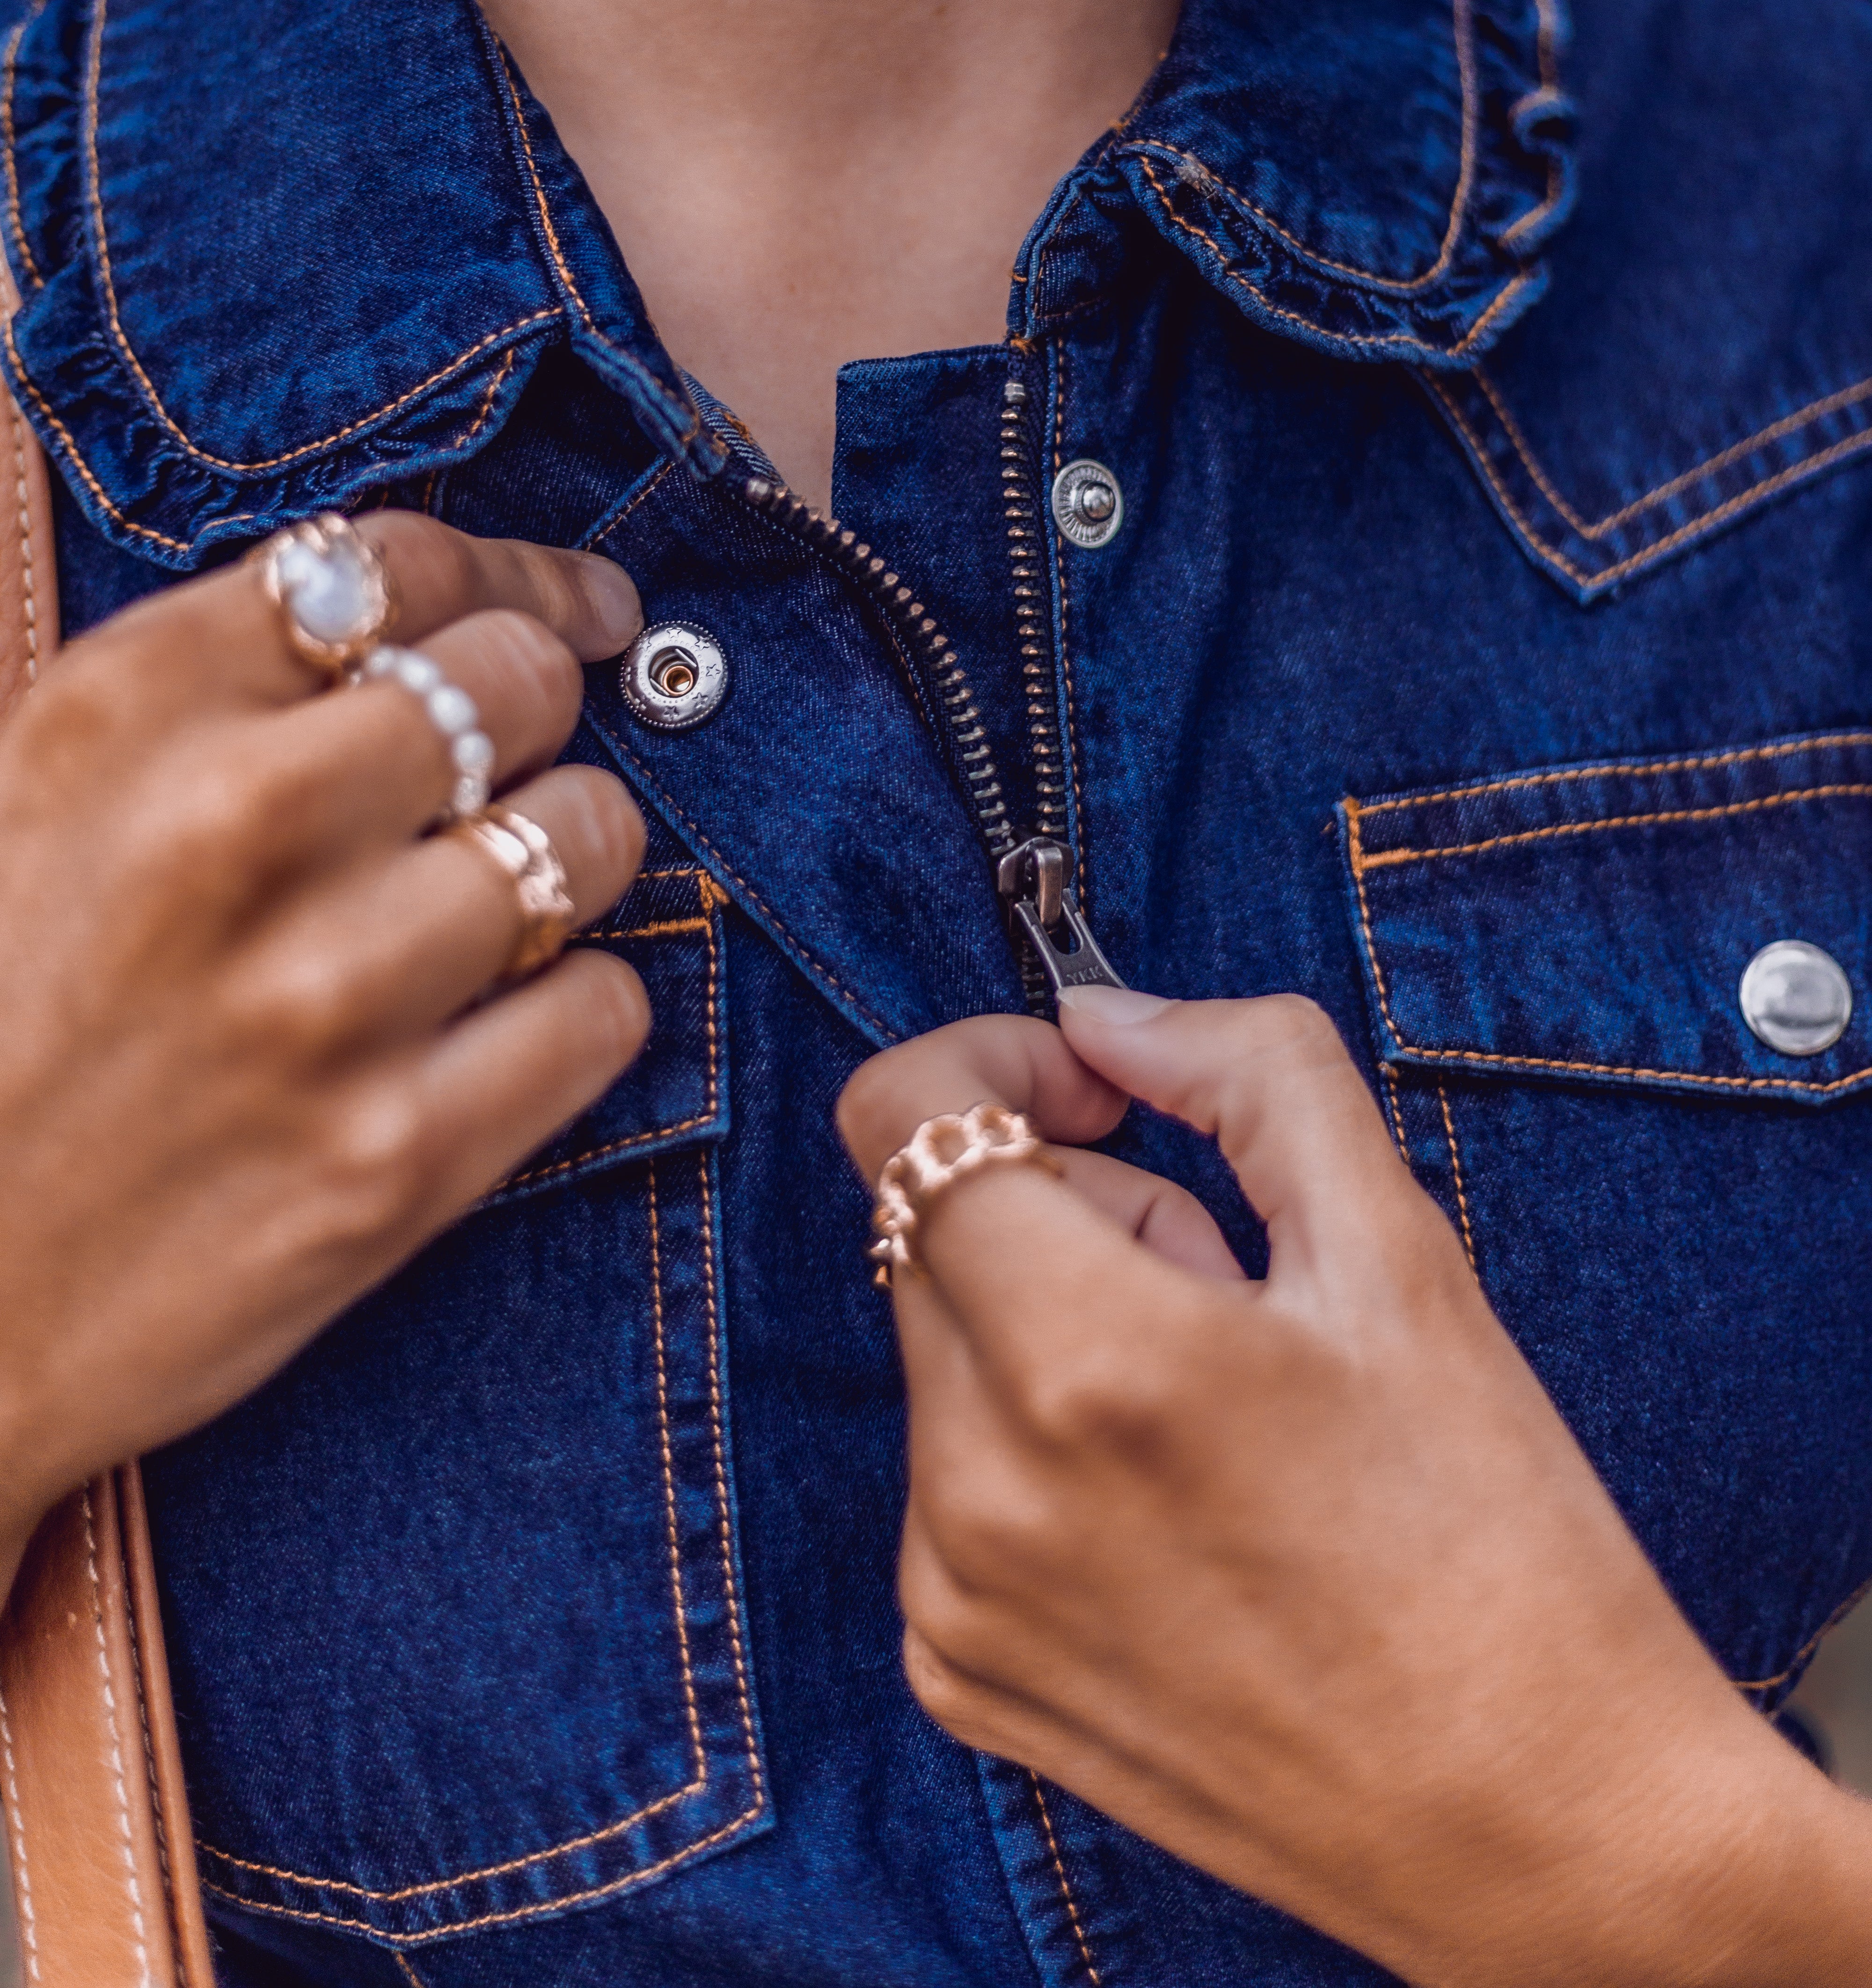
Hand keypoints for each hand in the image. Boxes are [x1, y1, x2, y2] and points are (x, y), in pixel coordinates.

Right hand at [0, 516, 649, 1582]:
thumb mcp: (35, 800)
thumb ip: (213, 689)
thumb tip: (426, 614)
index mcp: (122, 716)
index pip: (398, 564)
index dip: (513, 576)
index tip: (568, 607)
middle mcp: (230, 832)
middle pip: (519, 680)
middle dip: (542, 709)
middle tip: (515, 765)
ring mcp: (323, 1002)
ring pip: (590, 835)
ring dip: (571, 855)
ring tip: (503, 898)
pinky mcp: (396, 1161)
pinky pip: (604, 1009)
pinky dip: (577, 1007)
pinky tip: (503, 1026)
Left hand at [838, 991, 1871, 1987]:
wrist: (1533, 1820)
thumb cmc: (1489, 1539)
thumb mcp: (1399, 1255)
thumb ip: (1248, 1073)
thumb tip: (1106, 1015)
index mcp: (1086, 1361)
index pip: (900, 1119)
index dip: (989, 1062)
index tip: (1092, 1096)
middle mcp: (982, 1486)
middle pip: (934, 1233)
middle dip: (1063, 1213)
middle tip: (1219, 1290)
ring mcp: (955, 1593)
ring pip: (944, 1357)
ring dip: (1051, 1336)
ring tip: (1213, 1422)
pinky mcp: (957, 1670)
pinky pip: (946, 1484)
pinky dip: (1035, 1457)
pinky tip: (1176, 1518)